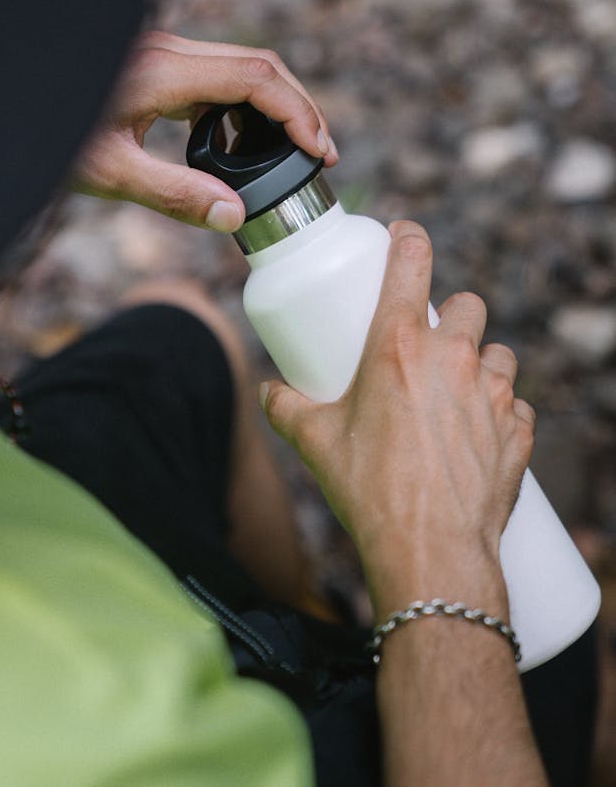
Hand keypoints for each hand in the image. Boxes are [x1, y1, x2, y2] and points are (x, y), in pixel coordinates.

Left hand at [73, 31, 337, 229]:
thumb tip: (234, 216)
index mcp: (162, 70)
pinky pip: (214, 77)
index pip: (255, 77)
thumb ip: (175, 194)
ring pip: (238, 66)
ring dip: (271, 105)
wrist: (4, 101)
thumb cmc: (47, 134)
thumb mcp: (109, 173)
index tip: (320, 150)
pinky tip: (237, 144)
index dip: (297, 111)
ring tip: (287, 154)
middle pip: (257, 64)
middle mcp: (167, 50)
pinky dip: (240, 106)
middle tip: (319, 154)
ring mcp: (160, 52)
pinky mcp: (153, 63)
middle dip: (296, 106)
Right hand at [261, 220, 535, 620]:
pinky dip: (501, 412)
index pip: (413, 260)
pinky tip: (477, 433)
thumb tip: (268, 393)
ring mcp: (493, 393)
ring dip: (480, 363)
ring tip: (455, 390)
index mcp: (400, 345)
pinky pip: (517, 405)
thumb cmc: (370, 490)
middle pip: (467, 304)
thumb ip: (286, 408)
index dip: (409, 238)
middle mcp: (454, 358)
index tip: (405, 236)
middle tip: (428, 342)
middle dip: (451, 315)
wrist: (429, 550)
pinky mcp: (518, 431)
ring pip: (500, 352)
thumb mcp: (315, 442)